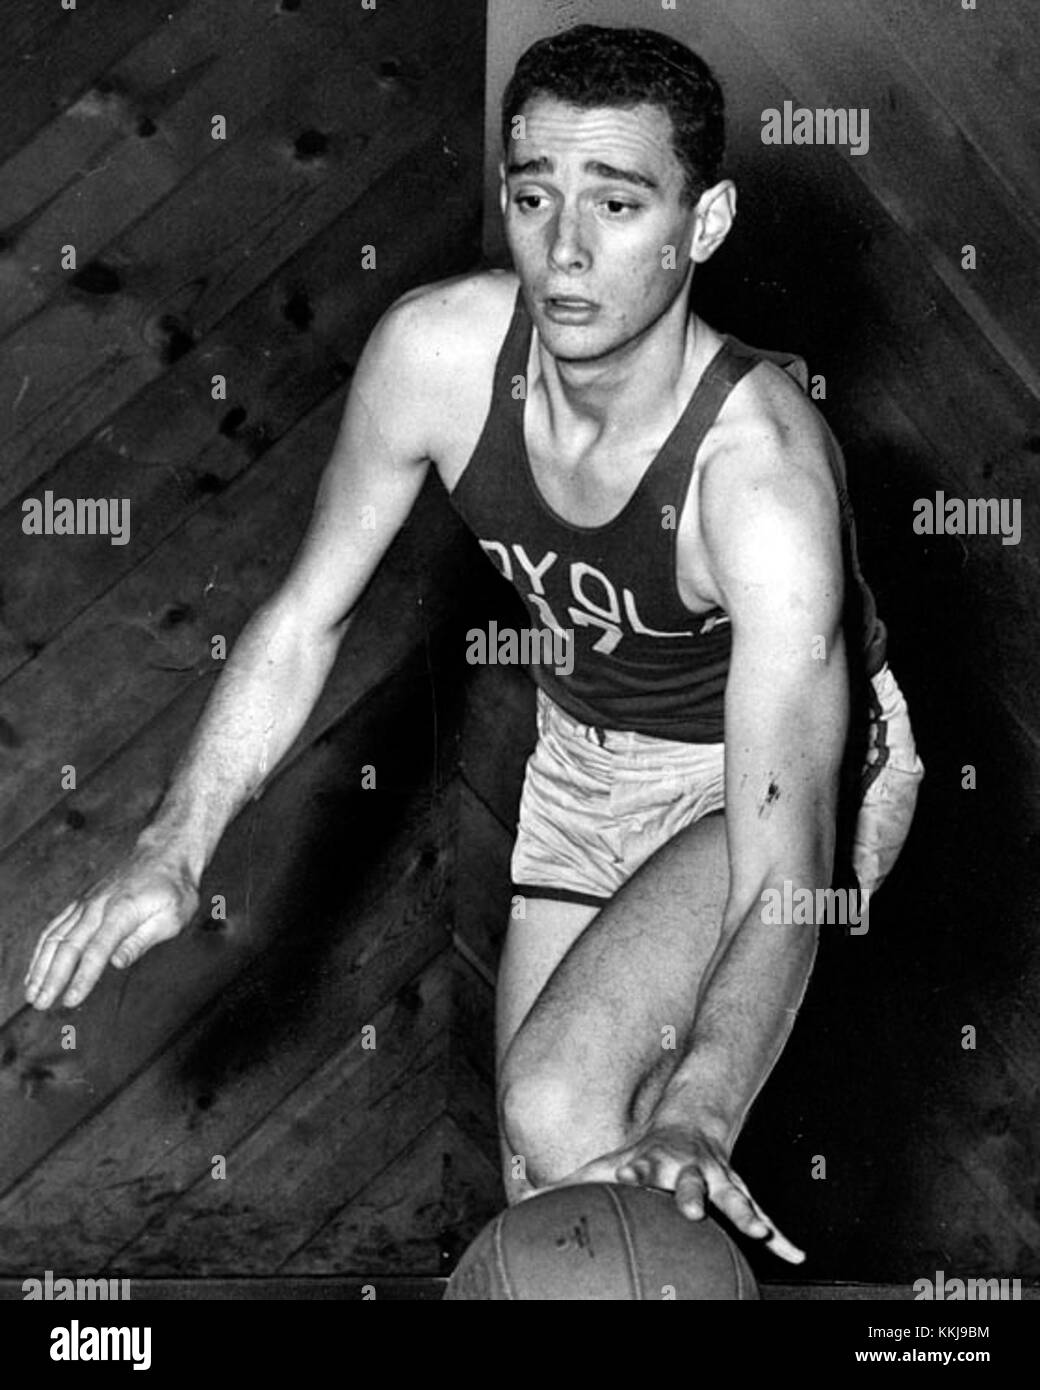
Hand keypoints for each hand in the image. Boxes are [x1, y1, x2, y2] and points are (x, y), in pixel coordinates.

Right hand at [24, 846, 199, 1010]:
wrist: (164, 854)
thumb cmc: (174, 889)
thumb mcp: (173, 917)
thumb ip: (142, 940)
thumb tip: (117, 963)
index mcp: (122, 911)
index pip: (98, 950)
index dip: (82, 977)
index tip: (70, 1000)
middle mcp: (98, 906)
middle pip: (69, 946)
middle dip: (52, 978)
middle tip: (40, 1004)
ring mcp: (87, 903)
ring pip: (56, 936)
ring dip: (40, 966)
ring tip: (31, 993)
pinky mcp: (82, 902)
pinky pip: (56, 926)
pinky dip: (42, 948)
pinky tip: (36, 968)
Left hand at [538, 1124, 804, 1263]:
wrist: (688, 1124)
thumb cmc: (639, 1157)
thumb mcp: (605, 1164)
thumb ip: (566, 1186)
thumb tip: (521, 1206)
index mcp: (653, 1164)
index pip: (641, 1168)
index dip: (635, 1174)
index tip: (627, 1179)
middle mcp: (688, 1169)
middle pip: (692, 1181)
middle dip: (693, 1194)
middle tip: (691, 1209)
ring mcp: (718, 1179)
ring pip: (735, 1196)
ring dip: (746, 1214)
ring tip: (759, 1233)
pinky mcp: (739, 1191)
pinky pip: (763, 1215)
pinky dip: (780, 1235)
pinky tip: (794, 1256)